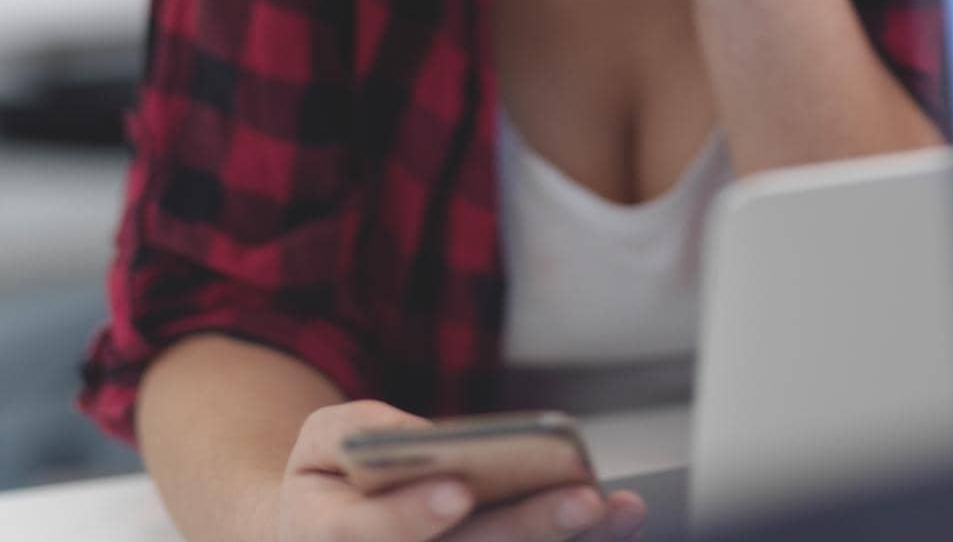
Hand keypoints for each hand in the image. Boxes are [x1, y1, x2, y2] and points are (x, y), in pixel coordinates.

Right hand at [276, 401, 646, 541]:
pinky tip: (618, 524)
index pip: (369, 535)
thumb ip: (362, 433)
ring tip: (618, 508)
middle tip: (582, 499)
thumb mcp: (322, 440)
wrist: (325, 529)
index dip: (413, 516)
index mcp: (331, 537)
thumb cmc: (331, 475)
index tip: (460, 489)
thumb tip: (430, 438)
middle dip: (527, 528)